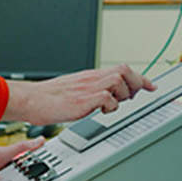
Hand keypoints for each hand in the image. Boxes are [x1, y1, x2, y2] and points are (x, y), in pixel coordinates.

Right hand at [2, 65, 154, 125]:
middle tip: (136, 96)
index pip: (121, 69)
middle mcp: (92, 79)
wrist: (31, 100)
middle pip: (125, 69)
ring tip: (113, 105)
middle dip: (136, 82)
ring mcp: (87, 88)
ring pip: (118, 80)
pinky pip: (106, 98)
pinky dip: (110, 105)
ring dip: (123, 94)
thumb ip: (92, 91)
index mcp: (91, 76)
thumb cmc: (49, 98)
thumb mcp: (75, 90)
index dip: (139, 77)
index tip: (150, 85)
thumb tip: (107, 98)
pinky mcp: (82, 100)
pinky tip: (102, 111)